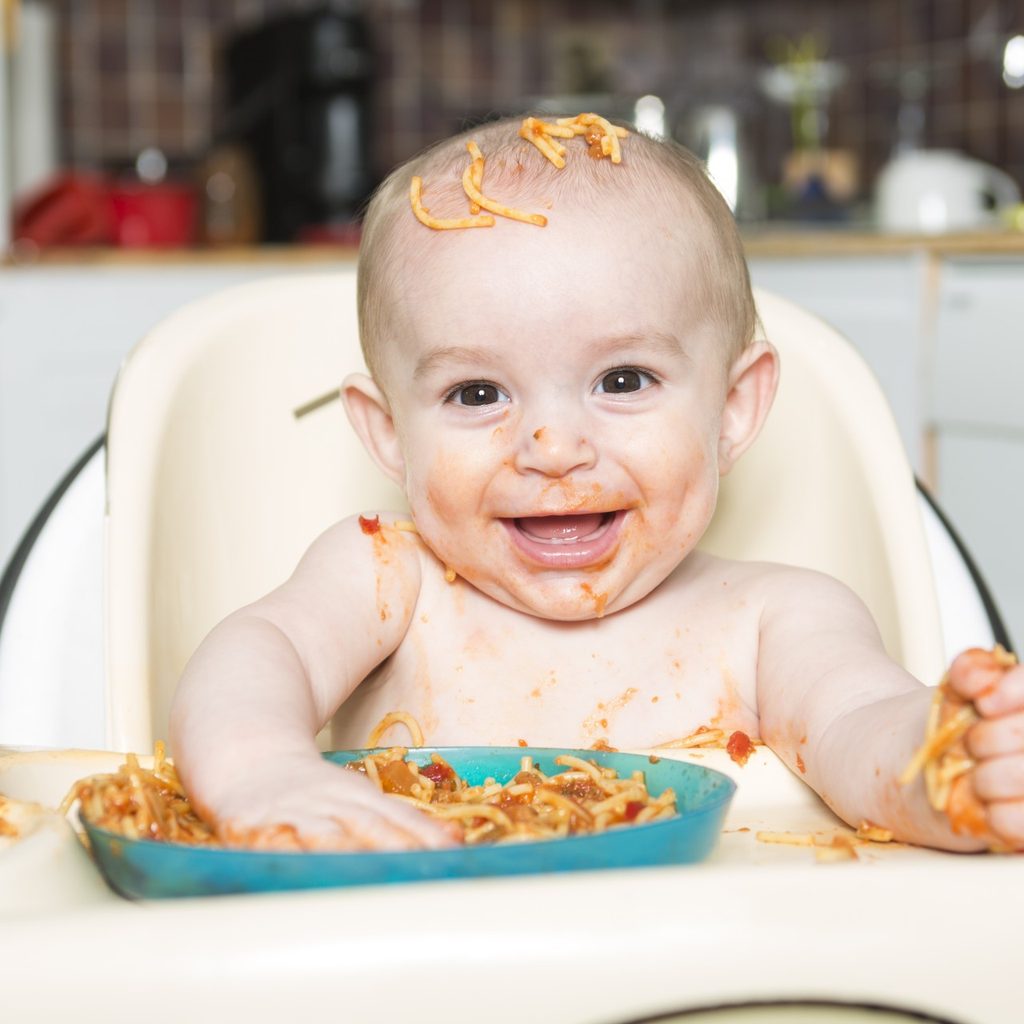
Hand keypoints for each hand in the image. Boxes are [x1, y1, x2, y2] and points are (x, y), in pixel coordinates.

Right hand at [205, 753, 456, 851]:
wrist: (249, 753)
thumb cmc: (316, 789)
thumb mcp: (362, 799)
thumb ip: (406, 826)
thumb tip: (457, 842)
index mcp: (360, 798)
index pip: (399, 819)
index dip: (422, 838)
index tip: (449, 857)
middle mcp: (332, 805)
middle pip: (368, 828)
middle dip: (393, 849)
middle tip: (418, 872)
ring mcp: (295, 815)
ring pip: (325, 836)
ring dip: (346, 854)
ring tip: (367, 876)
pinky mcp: (257, 828)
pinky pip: (273, 845)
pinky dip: (287, 858)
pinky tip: (298, 872)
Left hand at [947, 648, 1023, 849]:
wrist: (917, 766)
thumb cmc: (946, 727)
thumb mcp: (954, 689)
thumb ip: (972, 670)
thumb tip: (983, 676)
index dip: (1014, 692)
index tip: (984, 703)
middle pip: (1022, 733)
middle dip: (986, 739)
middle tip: (968, 745)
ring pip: (1021, 776)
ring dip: (986, 776)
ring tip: (972, 774)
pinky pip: (1018, 820)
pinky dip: (994, 812)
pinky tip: (982, 800)